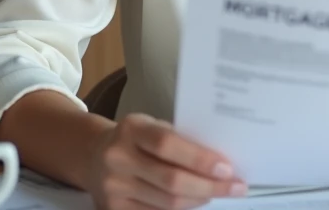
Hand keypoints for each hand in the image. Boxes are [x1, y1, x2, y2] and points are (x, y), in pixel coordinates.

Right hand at [86, 113, 246, 209]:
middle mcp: (118, 158)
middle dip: (209, 186)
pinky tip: (196, 202)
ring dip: (199, 200)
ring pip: (167, 203)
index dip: (200, 159)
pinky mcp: (113, 209)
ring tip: (218, 193)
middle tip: (236, 187)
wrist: (93, 155)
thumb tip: (220, 161)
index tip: (228, 168)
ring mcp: (113, 187)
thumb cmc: (136, 138)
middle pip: (171, 181)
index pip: (168, 145)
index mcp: (131, 129)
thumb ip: (180, 140)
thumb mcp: (153, 126)